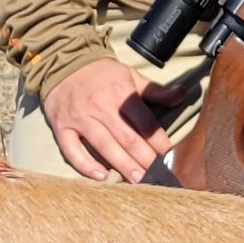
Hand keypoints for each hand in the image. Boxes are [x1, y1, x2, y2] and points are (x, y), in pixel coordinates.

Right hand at [43, 58, 186, 181]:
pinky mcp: (61, 126)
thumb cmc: (101, 73)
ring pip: (104, 146)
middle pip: (127, 138)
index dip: (158, 141)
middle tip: (156, 176)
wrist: (63, 62)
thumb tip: (182, 94)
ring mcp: (79, 118)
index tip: (168, 156)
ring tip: (137, 180)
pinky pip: (72, 150)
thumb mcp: (130, 75)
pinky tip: (101, 176)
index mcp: (120, 92)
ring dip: (122, 166)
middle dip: (144, 159)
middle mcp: (100, 106)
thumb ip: (155, 90)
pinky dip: (85, 165)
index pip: (144, 122)